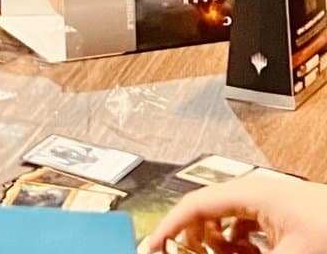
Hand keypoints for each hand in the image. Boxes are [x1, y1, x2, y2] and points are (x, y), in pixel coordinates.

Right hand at [147, 176, 326, 252]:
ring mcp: (275, 204)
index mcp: (252, 193)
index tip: (151, 245)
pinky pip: (250, 230)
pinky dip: (241, 246)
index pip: (194, 204)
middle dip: (194, 238)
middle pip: (208, 212)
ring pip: (230, 223)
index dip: (169, 226)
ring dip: (220, 245)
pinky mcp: (289, 218)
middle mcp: (259, 193)